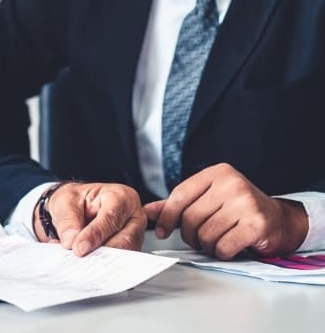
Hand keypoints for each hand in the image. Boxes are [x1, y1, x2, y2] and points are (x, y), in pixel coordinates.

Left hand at [35, 182, 144, 255]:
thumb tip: (71, 240)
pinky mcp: (131, 249)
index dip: (95, 234)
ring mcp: (135, 234)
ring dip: (103, 260)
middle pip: (125, 239)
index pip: (111, 217)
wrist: (78, 206)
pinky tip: (90, 265)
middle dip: (102, 251)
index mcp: (120, 196)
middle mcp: (133, 215)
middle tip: (81, 258)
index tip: (80, 247)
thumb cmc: (77, 200)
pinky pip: (122, 261)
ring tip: (83, 263)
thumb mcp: (65, 201)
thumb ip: (67, 220)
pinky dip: (105, 264)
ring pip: (126, 253)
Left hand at [144, 163, 308, 259]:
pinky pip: (224, 246)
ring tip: (216, 241)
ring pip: (206, 234)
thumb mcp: (207, 199)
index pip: (180, 195)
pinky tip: (229, 247)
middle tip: (198, 240)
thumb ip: (177, 205)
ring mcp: (247, 202)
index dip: (167, 217)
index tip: (162, 232)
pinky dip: (222, 252)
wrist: (278, 220)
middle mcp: (232, 183)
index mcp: (217, 173)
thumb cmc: (237, 210)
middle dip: (189, 235)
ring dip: (206, 245)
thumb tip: (147, 211)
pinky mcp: (258, 224)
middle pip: (191, 217)